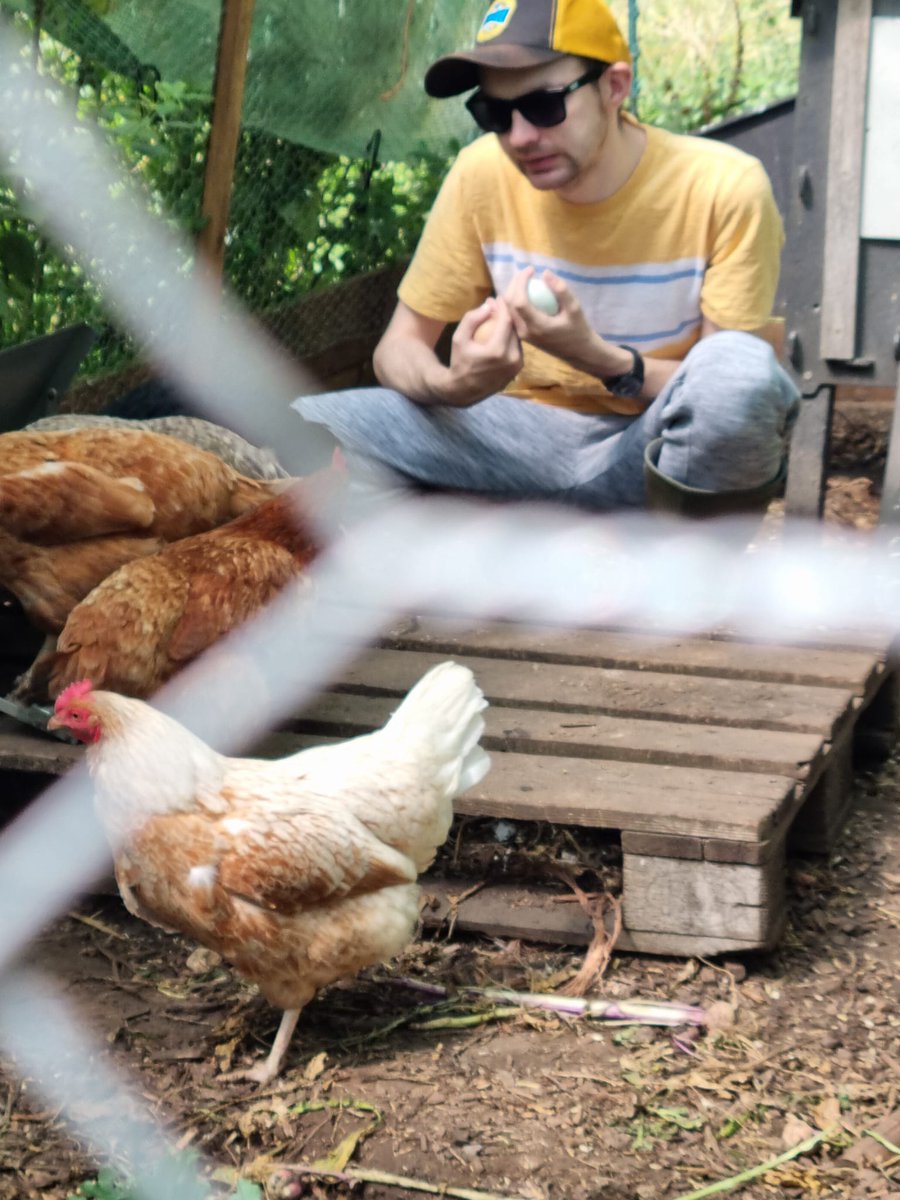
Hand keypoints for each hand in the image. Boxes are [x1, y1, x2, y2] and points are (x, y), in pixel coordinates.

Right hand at [442, 297, 523, 406]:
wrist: (464, 390)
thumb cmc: (459, 362)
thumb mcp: (458, 338)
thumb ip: (472, 319)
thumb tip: (489, 304)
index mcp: (497, 352)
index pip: (506, 321)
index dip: (503, 306)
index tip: (498, 298)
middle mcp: (511, 360)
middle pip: (514, 328)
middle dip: (506, 314)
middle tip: (497, 306)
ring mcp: (517, 366)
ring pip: (517, 338)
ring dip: (509, 327)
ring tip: (499, 318)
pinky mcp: (518, 370)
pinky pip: (517, 348)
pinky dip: (510, 339)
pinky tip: (501, 332)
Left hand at [502, 268, 622, 376]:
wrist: (578, 352)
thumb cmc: (578, 329)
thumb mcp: (574, 308)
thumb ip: (561, 290)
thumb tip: (545, 272)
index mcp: (537, 326)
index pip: (519, 301)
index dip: (521, 282)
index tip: (531, 270)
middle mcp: (525, 332)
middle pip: (509, 304)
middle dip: (514, 284)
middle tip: (527, 272)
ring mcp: (522, 335)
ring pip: (509, 310)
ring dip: (513, 291)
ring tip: (526, 279)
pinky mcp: (523, 335)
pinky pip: (513, 315)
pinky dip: (515, 300)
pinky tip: (525, 291)